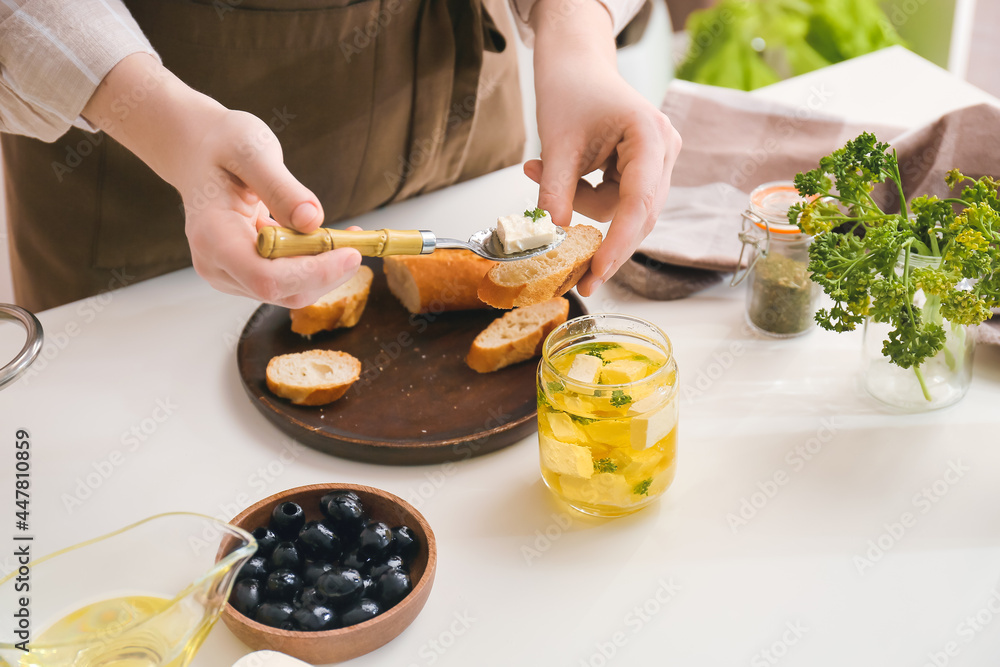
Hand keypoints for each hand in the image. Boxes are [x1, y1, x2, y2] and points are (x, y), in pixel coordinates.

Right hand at [83, 54, 359, 307]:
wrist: (199, 150)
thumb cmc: (221, 144)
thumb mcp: (251, 150)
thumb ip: (280, 186)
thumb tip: (312, 220)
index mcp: (213, 237)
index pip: (266, 278)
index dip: (313, 273)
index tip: (351, 254)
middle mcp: (217, 265)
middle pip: (284, 291)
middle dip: (328, 271)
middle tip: (359, 239)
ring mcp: (231, 274)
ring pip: (291, 291)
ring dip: (327, 269)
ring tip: (349, 235)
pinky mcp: (246, 273)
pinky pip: (289, 280)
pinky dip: (316, 265)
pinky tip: (332, 238)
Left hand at [526, 0, 680, 295]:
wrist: (575, 63)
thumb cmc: (570, 89)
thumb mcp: (557, 143)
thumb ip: (556, 192)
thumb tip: (551, 240)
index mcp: (651, 136)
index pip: (639, 202)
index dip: (618, 242)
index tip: (597, 271)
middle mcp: (664, 150)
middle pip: (638, 214)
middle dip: (603, 240)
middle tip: (575, 275)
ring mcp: (658, 161)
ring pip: (624, 211)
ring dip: (583, 206)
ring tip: (542, 171)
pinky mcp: (644, 169)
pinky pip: (618, 201)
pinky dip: (587, 198)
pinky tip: (563, 175)